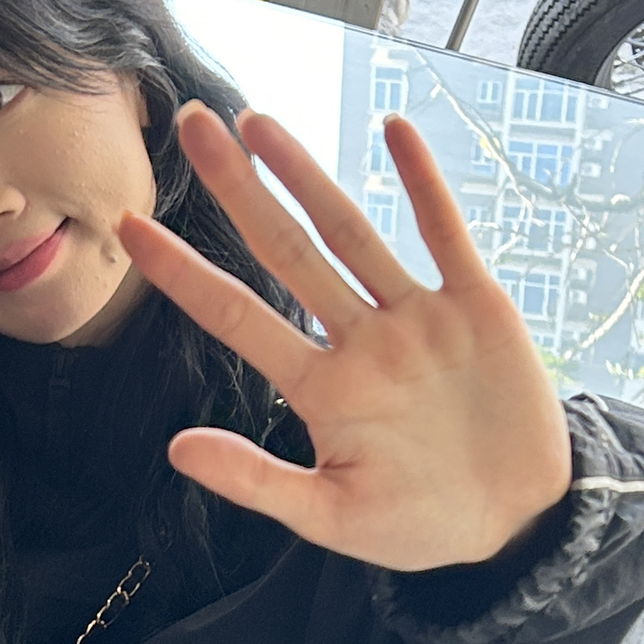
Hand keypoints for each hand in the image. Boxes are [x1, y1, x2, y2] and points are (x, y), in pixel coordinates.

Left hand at [118, 105, 572, 571]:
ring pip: (352, 231)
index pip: (237, 316)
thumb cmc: (417, 523)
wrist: (514, 520)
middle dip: (239, 189)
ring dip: (308, 175)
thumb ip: (256, 483)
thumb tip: (177, 448)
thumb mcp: (331, 517)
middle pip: (286, 251)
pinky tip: (395, 129)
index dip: (184, 273)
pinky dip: (424, 183)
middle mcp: (359, 341)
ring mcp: (416, 319)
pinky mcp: (476, 308)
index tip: (130, 226)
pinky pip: (446, 234)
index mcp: (320, 389)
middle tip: (193, 124)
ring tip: (259, 120)